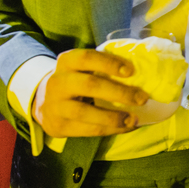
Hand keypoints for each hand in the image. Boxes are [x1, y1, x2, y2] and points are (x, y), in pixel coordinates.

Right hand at [32, 49, 146, 137]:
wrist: (44, 102)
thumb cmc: (76, 81)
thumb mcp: (82, 68)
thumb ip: (103, 67)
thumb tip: (145, 73)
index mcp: (67, 61)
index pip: (87, 57)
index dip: (109, 63)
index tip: (131, 71)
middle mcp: (57, 82)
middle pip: (89, 85)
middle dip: (119, 92)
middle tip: (142, 98)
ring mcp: (55, 106)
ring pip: (85, 112)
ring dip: (113, 117)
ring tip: (134, 119)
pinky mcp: (58, 126)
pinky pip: (87, 130)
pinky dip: (110, 129)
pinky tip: (125, 127)